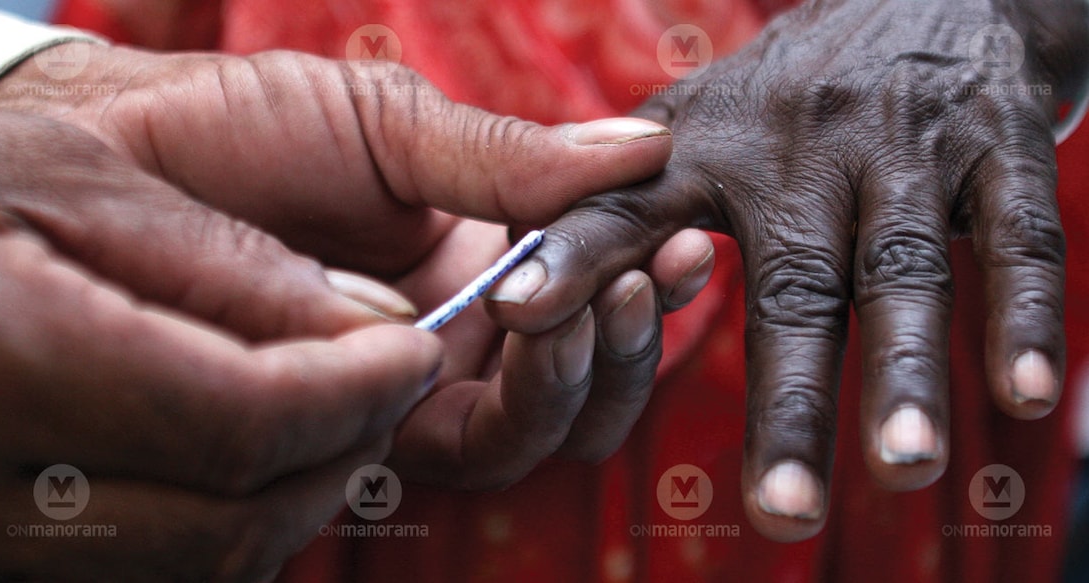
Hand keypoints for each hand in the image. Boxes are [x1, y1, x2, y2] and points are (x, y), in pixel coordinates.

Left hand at [0, 44, 708, 576]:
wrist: (128, 153)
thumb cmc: (252, 127)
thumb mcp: (393, 125)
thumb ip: (512, 159)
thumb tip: (646, 146)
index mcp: (475, 263)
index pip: (592, 300)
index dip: (651, 278)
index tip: (687, 233)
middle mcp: (455, 339)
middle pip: (583, 385)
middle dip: (634, 336)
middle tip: (651, 272)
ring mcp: (412, 389)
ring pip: (539, 428)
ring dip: (588, 369)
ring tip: (595, 295)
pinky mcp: (365, 428)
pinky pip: (470, 446)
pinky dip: (524, 398)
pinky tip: (530, 323)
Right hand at [0, 106, 442, 580]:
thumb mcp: (76, 183)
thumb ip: (230, 264)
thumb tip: (375, 325)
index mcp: (7, 366)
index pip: (243, 423)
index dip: (355, 393)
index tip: (415, 350)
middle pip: (234, 527)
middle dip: (342, 455)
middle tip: (390, 381)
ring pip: (203, 569)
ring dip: (297, 498)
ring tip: (335, 409)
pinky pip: (153, 573)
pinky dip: (232, 521)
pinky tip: (253, 449)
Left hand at [487, 0, 1088, 539]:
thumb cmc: (794, 93)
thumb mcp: (698, 131)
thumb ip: (619, 205)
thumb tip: (522, 291)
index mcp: (709, 147)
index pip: (625, 205)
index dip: (570, 256)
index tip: (515, 312)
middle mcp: (800, 146)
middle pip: (790, 287)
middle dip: (786, 403)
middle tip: (779, 513)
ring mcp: (900, 143)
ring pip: (899, 267)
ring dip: (905, 372)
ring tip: (904, 466)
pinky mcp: (994, 141)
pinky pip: (1018, 235)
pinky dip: (1022, 315)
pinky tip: (1022, 394)